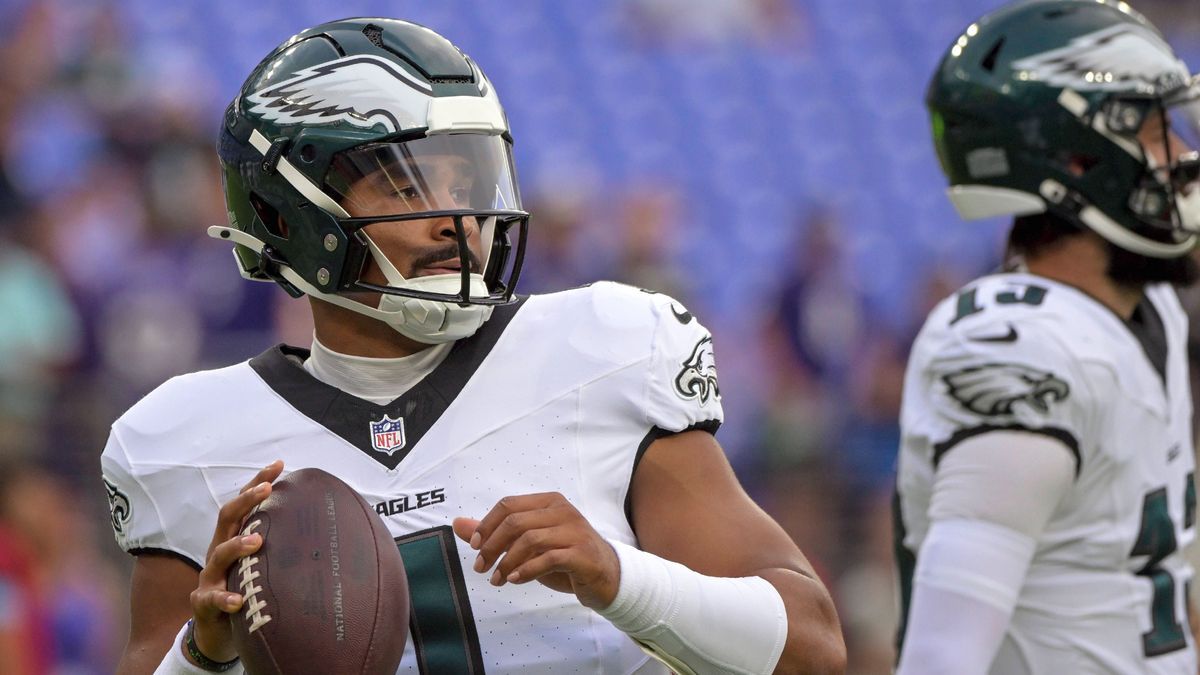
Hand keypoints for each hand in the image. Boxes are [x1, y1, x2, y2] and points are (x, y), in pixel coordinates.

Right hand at [189, 460, 283, 662]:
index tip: (279, 465)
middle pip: (227, 518)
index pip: (244, 504)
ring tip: (257, 541)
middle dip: (246, 500)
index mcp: (233, 538)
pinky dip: (224, 598)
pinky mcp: (204, 604)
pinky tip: (237, 600)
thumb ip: (280, 544)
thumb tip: (320, 526)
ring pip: (219, 555)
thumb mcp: (260, 563)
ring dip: (237, 545)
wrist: (217, 632)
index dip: (258, 483)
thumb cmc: (245, 589)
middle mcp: (219, 552)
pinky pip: (212, 599)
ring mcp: (210, 577)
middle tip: (267, 489)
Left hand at [452, 492, 620, 609]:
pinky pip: (548, 558)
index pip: (508, 505)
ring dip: (506, 562)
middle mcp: (563, 512)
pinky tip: (514, 580)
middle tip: (480, 567)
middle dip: (491, 546)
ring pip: (529, 540)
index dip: (486, 525)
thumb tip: (457, 524)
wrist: (607, 577)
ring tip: (496, 579)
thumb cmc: (564, 557)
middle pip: (515, 521)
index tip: (473, 546)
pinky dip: (526, 570)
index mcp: (549, 502)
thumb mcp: (528, 544)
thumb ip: (494, 533)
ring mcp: (575, 531)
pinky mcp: (582, 554)